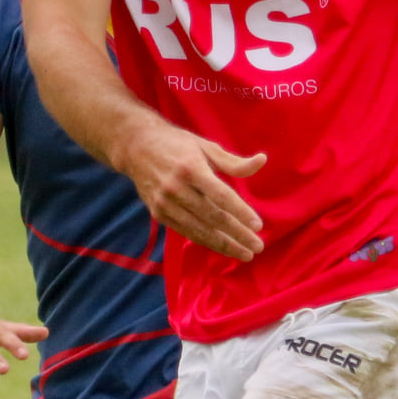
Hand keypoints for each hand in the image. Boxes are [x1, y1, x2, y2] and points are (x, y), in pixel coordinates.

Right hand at [122, 123, 266, 258]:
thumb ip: (233, 162)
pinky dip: (206, 241)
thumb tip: (262, 161)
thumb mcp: (206, 147)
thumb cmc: (177, 144)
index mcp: (191, 168)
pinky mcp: (158, 213)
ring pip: (200, 230)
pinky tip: (224, 247)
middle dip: (237, 234)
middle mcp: (176, 187)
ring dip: (224, 245)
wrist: (135, 147)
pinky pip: (187, 232)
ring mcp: (165, 203)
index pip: (220, 196)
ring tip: (245, 254)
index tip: (258, 226)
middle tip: (258, 246)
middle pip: (212, 217)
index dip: (240, 212)